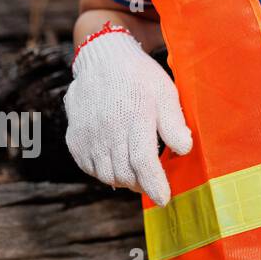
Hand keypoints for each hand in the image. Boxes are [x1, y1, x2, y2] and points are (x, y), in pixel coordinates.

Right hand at [63, 27, 192, 205]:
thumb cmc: (140, 77)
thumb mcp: (165, 92)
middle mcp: (108, 130)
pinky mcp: (75, 138)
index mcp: (134, 118)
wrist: (102, 60)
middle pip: (125, 174)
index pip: (144, 163)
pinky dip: (105, 172)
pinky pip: (90, 167)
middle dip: (142, 185)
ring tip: (138, 175)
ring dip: (124, 180)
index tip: (164, 199)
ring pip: (107, 174)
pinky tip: (117, 165)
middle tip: (154, 182)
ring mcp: (88, 136)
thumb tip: (185, 150)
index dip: (155, 185)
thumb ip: (174, 122)